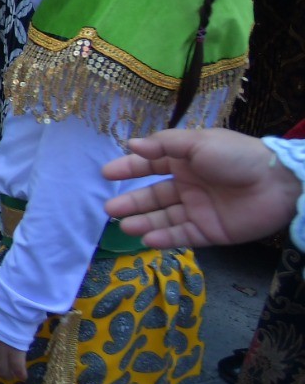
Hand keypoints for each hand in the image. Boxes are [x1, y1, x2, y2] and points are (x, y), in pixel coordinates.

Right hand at [105, 128, 302, 248]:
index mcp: (186, 162)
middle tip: (110, 210)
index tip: (107, 174)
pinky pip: (183, 235)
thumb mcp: (198, 142)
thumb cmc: (236, 157)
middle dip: (132, 202)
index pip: (151, 165)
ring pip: (164, 218)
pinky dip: (165, 238)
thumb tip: (132, 145)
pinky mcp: (210, 231)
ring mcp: (199, 210)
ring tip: (124, 226)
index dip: (129, 168)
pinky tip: (146, 240)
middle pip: (154, 196)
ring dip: (144, 222)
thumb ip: (164, 145)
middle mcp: (189, 186)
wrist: (276, 183)